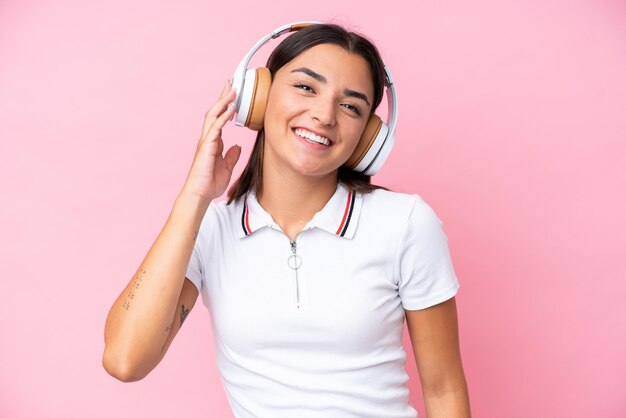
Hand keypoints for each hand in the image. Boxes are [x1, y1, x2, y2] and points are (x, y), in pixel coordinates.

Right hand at [181, 80, 240, 201]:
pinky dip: (223, 116)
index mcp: (213, 141)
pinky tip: (231, 108)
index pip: (219, 118)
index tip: (233, 93)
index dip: (226, 105)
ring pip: (213, 115)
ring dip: (224, 101)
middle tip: (232, 82)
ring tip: (233, 90)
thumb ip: (231, 155)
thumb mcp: (227, 166)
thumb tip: (237, 146)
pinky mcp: (206, 147)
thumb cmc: (210, 183)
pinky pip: (216, 127)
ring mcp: (206, 141)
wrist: (200, 194)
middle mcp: (208, 138)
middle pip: (215, 111)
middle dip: (223, 96)